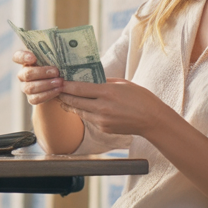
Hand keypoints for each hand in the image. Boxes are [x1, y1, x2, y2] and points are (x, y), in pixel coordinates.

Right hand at [13, 50, 63, 104]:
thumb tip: (59, 54)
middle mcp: (23, 74)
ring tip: (60, 82)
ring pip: (30, 87)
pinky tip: (58, 90)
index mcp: (26, 61)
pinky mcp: (31, 98)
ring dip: (47, 85)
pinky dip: (48, 94)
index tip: (33, 58)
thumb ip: (53, 55)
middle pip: (26, 74)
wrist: (59, 84)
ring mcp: (25, 87)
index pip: (17, 57)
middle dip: (42, 73)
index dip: (23, 57)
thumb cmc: (56, 67)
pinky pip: (35, 98)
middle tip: (56, 72)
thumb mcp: (54, 60)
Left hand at [56, 78, 172, 137]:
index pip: (79, 88)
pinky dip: (82, 112)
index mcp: (107, 92)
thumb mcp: (123, 83)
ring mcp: (102, 120)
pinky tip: (79, 107)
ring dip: (69, 104)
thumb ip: (104, 81)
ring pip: (79, 111)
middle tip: (55, 89)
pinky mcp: (103, 128)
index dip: (65, 85)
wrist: (152, 120)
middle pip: (74, 101)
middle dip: (62, 95)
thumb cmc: (140, 98)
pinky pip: (88, 118)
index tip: (58, 81)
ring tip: (62, 98)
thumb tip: (88, 79)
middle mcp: (102, 107)